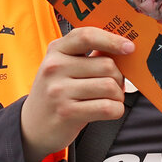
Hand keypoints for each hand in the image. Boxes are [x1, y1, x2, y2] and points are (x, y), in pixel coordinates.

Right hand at [19, 26, 133, 161]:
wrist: (32, 126)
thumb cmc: (56, 94)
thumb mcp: (64, 68)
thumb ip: (88, 57)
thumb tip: (123, 49)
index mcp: (56, 50)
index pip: (87, 36)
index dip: (112, 40)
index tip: (129, 47)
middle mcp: (55, 67)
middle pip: (107, 65)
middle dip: (118, 78)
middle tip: (112, 86)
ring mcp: (59, 90)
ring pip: (110, 87)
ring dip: (117, 96)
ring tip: (108, 99)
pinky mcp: (67, 112)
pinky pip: (108, 107)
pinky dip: (116, 110)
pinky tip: (107, 110)